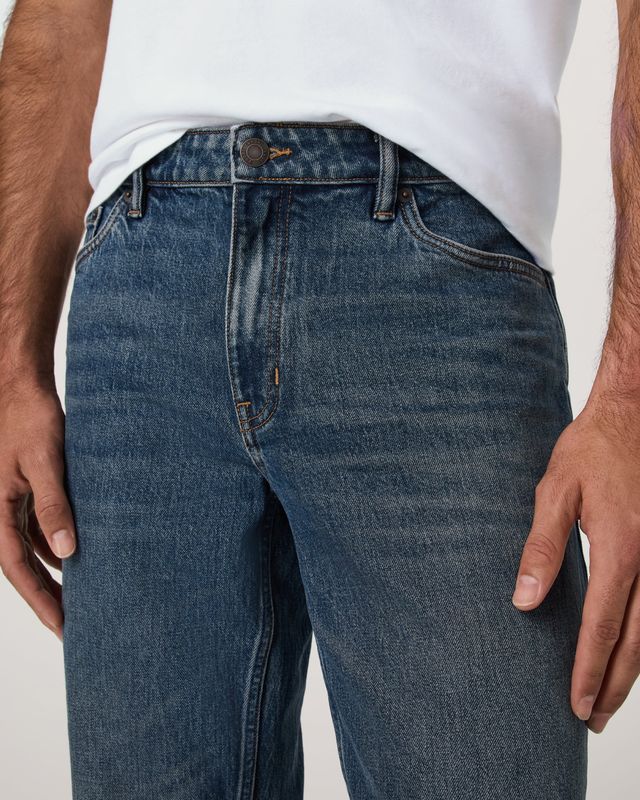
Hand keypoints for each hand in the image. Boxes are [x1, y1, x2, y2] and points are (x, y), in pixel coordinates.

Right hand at [0, 377, 76, 638]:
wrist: (20, 386)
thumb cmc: (30, 419)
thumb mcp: (45, 462)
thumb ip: (53, 505)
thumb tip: (67, 551)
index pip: (19, 570)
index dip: (41, 601)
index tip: (63, 627)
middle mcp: (0, 513)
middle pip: (24, 567)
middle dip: (47, 598)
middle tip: (73, 626)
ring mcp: (11, 504)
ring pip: (32, 551)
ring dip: (52, 575)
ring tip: (79, 598)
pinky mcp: (24, 492)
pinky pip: (38, 530)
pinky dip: (55, 547)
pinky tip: (76, 558)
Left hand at [512, 392, 639, 732]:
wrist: (633, 415)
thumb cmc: (591, 450)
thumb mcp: (555, 492)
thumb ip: (541, 547)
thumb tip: (525, 599)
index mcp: (620, 551)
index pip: (602, 628)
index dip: (586, 670)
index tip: (573, 704)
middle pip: (636, 642)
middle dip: (612, 685)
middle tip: (589, 720)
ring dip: (632, 670)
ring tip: (609, 700)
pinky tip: (632, 651)